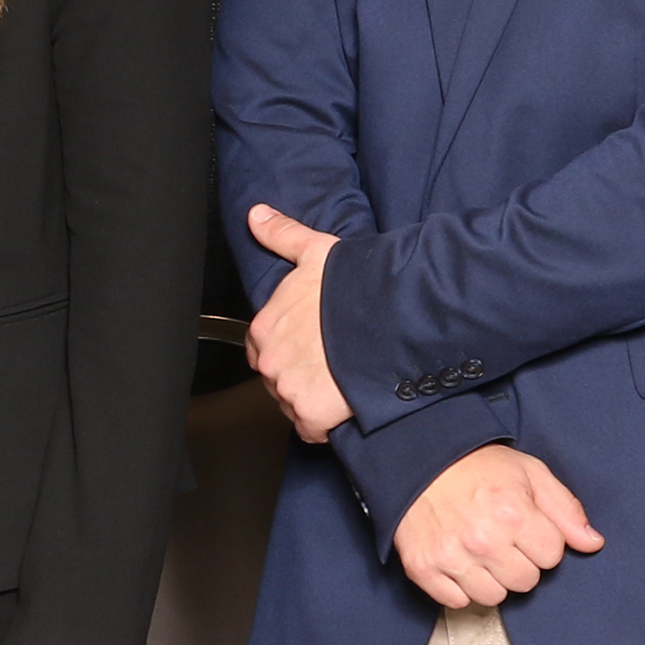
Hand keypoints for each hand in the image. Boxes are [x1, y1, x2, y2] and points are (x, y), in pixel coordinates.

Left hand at [246, 204, 354, 443]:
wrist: (388, 316)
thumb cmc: (356, 286)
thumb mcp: (315, 251)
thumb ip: (281, 235)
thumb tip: (256, 215)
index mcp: (263, 327)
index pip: (264, 348)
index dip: (290, 349)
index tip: (314, 347)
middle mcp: (268, 360)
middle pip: (277, 379)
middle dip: (300, 376)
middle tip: (333, 365)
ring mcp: (287, 389)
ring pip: (293, 405)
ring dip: (313, 400)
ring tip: (342, 381)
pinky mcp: (310, 414)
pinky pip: (311, 430)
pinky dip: (326, 424)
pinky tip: (344, 404)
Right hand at [395, 443, 605, 608]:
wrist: (415, 458)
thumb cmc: (475, 465)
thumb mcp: (529, 472)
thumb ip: (565, 509)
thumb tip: (592, 543)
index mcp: (513, 514)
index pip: (552, 557)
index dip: (542, 541)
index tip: (524, 525)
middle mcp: (483, 541)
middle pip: (526, 582)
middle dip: (520, 562)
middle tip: (502, 537)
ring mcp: (451, 557)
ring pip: (494, 597)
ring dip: (491, 578)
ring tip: (480, 550)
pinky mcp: (423, 569)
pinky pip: (457, 601)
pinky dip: (460, 587)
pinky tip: (458, 561)